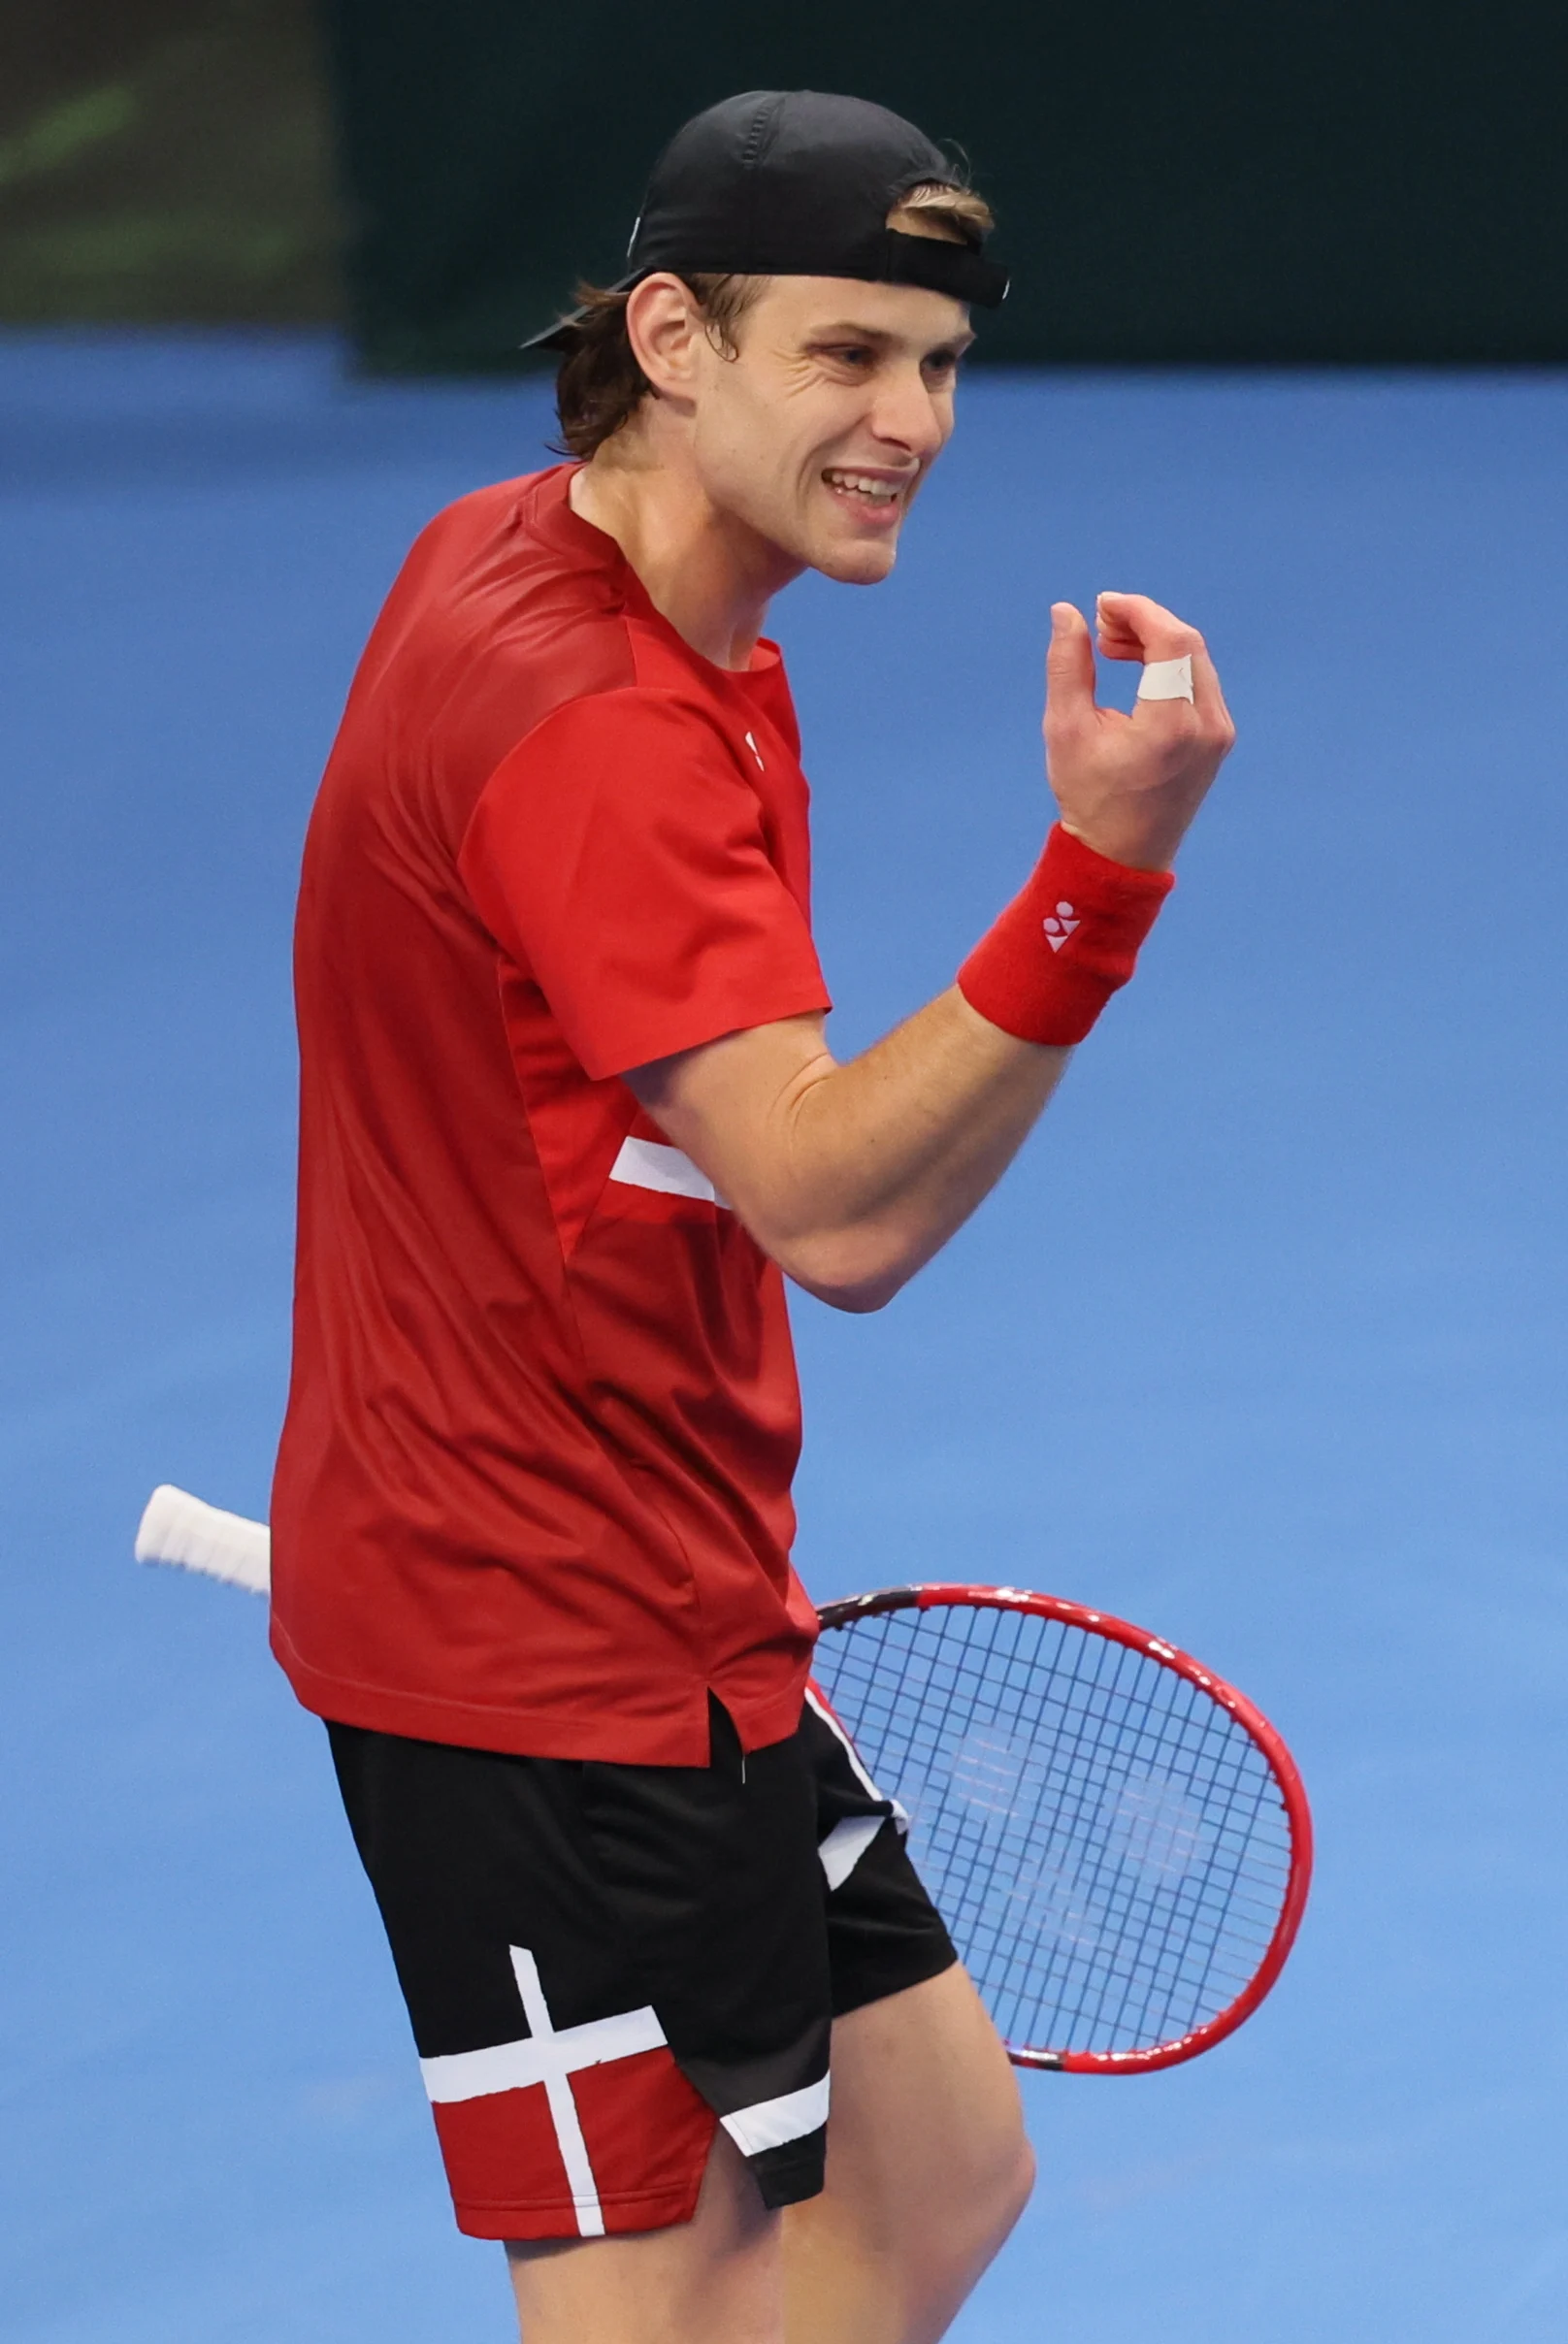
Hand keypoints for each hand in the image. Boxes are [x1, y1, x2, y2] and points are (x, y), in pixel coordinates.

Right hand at [1043, 592, 1235, 871]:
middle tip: (1100, 626)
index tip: (1102, 606)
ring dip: (1157, 641)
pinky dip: (1171, 665)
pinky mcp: (1219, 738)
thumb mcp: (1066, 730)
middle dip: (1145, 622)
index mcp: (1171, 725)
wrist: (1121, 857)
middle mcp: (1207, 727)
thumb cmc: (1088, 797)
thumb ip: (1067, 666)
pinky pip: (1200, 681)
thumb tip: (1066, 611)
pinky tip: (1137, 668)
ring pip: (1196, 660)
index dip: (1137, 611)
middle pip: (1187, 644)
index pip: (1171, 640)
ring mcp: (1219, 734)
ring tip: (1110, 646)